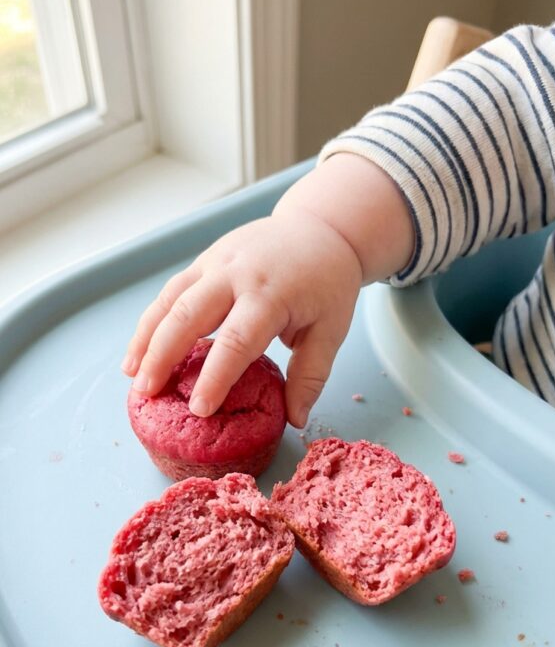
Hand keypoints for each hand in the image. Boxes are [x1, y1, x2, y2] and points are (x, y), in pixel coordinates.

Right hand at [121, 207, 362, 428]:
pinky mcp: (205, 260)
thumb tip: (295, 419)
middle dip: (162, 356)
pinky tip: (140, 349)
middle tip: (146, 394)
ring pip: (170, 300)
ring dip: (146, 338)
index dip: (215, 377)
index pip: (236, 341)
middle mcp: (237, 275)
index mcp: (271, 294)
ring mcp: (216, 262)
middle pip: (188, 316)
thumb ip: (311, 375)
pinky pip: (172, 291)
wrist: (321, 227)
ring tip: (132, 375)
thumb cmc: (327, 282)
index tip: (199, 409)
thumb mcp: (331, 330)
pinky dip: (152, 320)